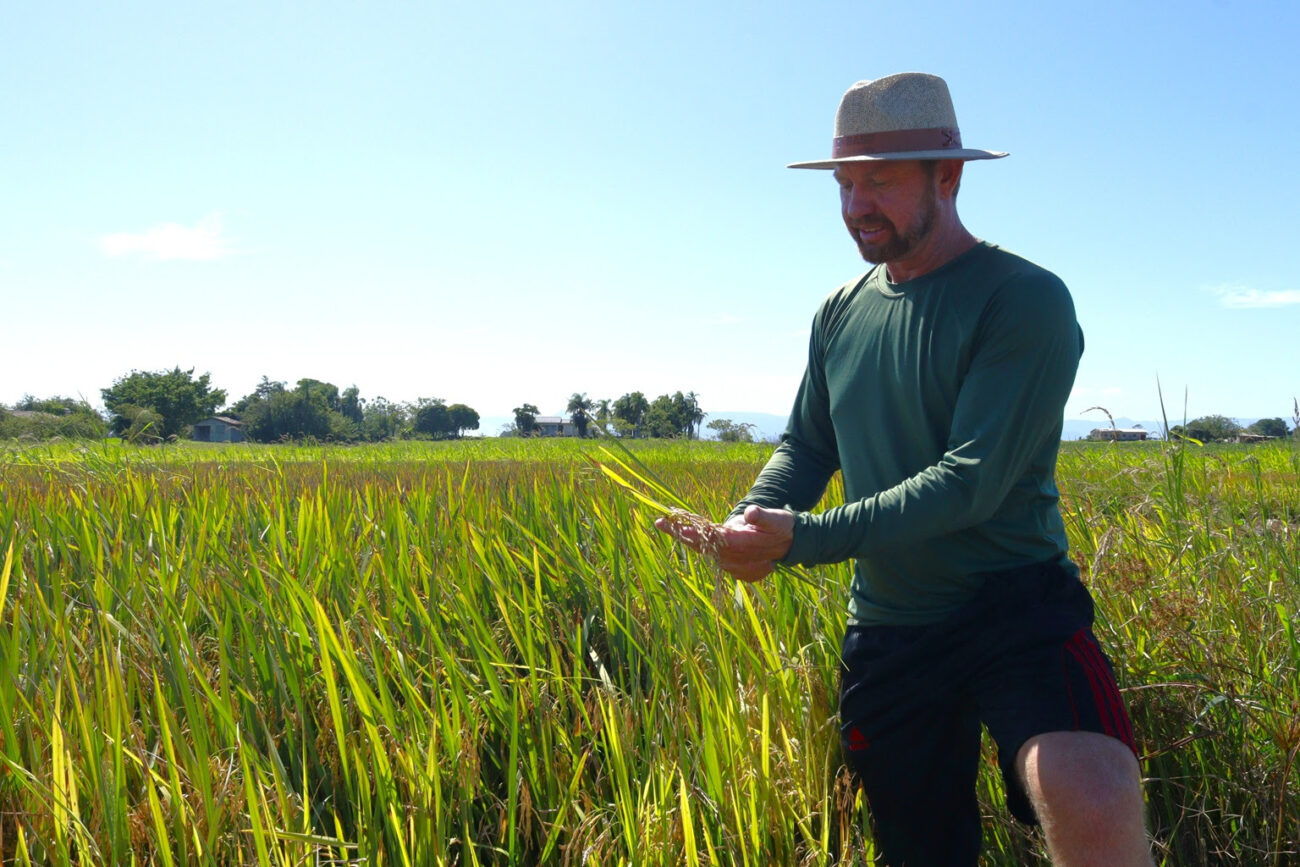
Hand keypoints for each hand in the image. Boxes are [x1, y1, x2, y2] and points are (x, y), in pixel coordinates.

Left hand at [654, 505, 794, 582]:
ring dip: (689, 540)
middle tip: (660, 523)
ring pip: (705, 553)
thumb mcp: (778, 519)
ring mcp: (735, 568)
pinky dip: (701, 547)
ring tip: (669, 525)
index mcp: (742, 545)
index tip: (673, 525)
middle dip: (681, 535)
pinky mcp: (736, 570)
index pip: (710, 538)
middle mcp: (735, 560)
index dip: (690, 533)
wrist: (792, 546)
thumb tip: (750, 514)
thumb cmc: (781, 527)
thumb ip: (763, 517)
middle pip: (702, 547)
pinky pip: (713, 557)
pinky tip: (688, 535)